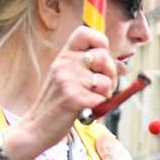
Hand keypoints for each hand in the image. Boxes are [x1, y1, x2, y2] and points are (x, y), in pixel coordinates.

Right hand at [6, 26, 118, 159]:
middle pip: (103, 56)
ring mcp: (67, 80)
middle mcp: (64, 63)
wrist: (37, 126)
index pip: (86, 33)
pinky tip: (87, 108)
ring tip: (92, 98)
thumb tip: (122, 66)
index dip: (101, 42)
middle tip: (102, 85)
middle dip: (111, 73)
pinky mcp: (73, 98)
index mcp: (64, 55)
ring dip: (106, 93)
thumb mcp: (70, 78)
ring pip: (105, 81)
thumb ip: (92, 68)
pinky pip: (100, 98)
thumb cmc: (57, 102)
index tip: (103, 56)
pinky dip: (98, 106)